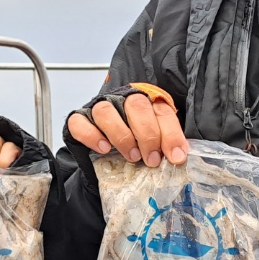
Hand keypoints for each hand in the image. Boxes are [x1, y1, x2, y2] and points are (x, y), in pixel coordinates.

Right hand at [65, 88, 188, 166]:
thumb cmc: (133, 145)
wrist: (103, 155)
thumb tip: (179, 156)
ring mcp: (99, 107)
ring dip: (122, 135)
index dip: (171, 134)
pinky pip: (80, 122)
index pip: (162, 111)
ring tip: (131, 156)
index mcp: (147, 103)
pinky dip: (92, 135)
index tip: (176, 157)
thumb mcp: (153, 144)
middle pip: (136, 106)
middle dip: (147, 135)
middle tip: (151, 159)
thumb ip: (164, 144)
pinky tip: (104, 148)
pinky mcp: (79, 119)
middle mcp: (123, 100)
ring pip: (106, 111)